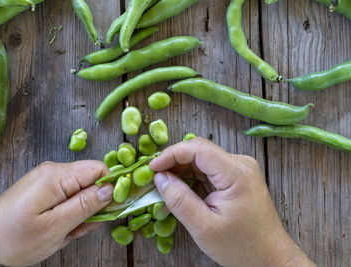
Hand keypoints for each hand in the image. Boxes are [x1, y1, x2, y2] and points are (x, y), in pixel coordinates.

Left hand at [0, 160, 112, 265]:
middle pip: (91, 181)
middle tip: (78, 229)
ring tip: (63, 232)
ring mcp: (47, 179)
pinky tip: (57, 229)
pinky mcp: (44, 189)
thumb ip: (85, 206)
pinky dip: (68, 214)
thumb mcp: (54, 227)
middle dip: (92, 207)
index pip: (99, 169)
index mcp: (57, 176)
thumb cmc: (14, 237)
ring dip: (79, 214)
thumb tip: (111, 189)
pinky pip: (67, 197)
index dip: (111, 188)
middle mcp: (53, 171)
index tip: (111, 210)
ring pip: (80, 192)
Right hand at [150, 138, 315, 266]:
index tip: (152, 168)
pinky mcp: (236, 177)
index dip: (171, 154)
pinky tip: (181, 192)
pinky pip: (208, 169)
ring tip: (165, 189)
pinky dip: (191, 178)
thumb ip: (179, 200)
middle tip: (155, 179)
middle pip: (199, 151)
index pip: (197, 148)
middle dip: (174, 162)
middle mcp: (240, 164)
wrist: (270, 257)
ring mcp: (240, 169)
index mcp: (236, 173)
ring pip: (201, 159)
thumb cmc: (241, 246)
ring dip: (181, 171)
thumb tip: (160, 178)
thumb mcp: (204, 227)